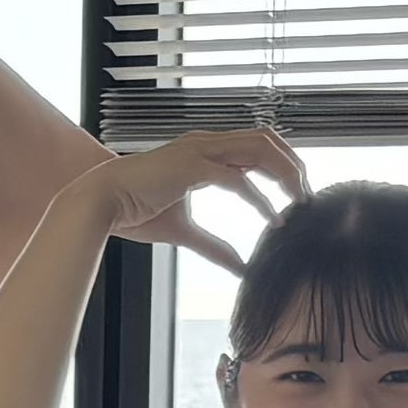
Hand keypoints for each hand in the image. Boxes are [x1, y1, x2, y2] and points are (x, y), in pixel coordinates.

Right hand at [95, 125, 303, 267]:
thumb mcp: (183, 231)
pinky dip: (259, 199)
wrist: (100, 203)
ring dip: (285, 175)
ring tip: (298, 204)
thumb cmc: (134, 212)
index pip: (256, 144)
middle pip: (267, 140)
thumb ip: (213, 246)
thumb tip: (239, 267)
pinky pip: (237, 179)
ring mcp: (200, 150)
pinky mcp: (192, 166)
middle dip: (293, 166)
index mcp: (204, 151)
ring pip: (260, 149)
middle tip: (306, 198)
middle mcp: (205, 143)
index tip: (296, 195)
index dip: (282, 165)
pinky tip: (271, 219)